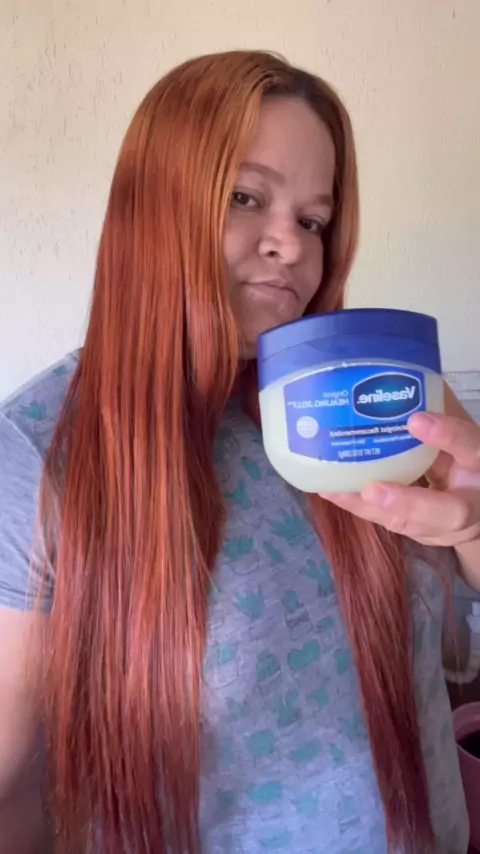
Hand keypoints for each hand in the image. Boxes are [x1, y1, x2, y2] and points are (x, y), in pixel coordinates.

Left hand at [319, 393, 479, 548]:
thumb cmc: (465, 454)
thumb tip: (398, 373)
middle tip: (373, 489)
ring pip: (414, 525)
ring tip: (339, 491)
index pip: (471, 448)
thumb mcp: (460, 432)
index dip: (447, 435)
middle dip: (409, 501)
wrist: (479, 498)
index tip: (416, 419)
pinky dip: (361, 508)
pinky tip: (333, 492)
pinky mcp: (426, 534)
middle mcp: (472, 501)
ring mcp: (449, 526)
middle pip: (450, 511)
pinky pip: (392, 523)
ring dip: (372, 508)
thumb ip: (439, 412)